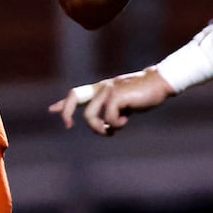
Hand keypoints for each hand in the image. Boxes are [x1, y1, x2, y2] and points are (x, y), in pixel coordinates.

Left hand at [50, 68, 175, 135]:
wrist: (160, 83)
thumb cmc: (144, 94)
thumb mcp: (124, 102)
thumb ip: (112, 109)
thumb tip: (105, 125)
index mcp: (103, 88)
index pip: (78, 94)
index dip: (65, 104)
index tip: (52, 110)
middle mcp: (102, 87)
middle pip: (75, 95)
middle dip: (67, 111)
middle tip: (69, 125)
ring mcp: (109, 90)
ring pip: (90, 116)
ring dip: (99, 129)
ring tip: (111, 130)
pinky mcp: (117, 96)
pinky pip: (108, 119)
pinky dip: (116, 125)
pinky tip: (125, 121)